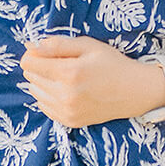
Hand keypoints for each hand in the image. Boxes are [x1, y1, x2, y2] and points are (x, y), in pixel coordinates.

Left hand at [19, 36, 164, 126]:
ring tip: (63, 77)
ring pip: (35, 93)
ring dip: (43, 83)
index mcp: (69, 72)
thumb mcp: (88, 45)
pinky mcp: (70, 121)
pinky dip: (49, 97)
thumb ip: (57, 44)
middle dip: (39, 67)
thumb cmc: (112, 63)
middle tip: (60, 63)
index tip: (42, 52)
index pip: (29, 64)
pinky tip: (66, 90)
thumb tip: (30, 46)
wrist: (135, 91)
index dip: (32, 54)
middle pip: (31, 78)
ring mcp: (68, 111)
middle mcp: (65, 95)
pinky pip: (45, 107)